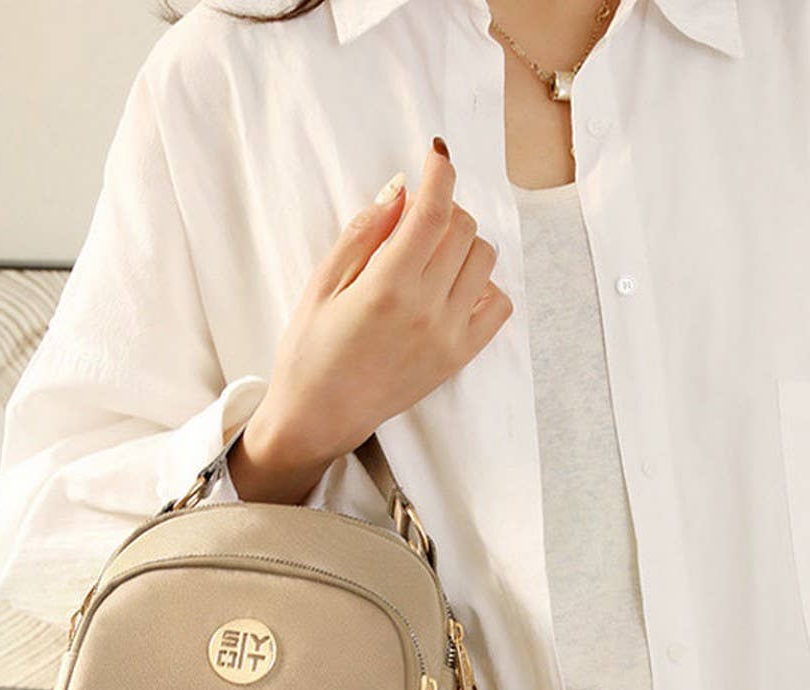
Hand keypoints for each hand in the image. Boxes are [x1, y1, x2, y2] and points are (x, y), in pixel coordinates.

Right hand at [233, 137, 512, 500]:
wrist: (320, 417)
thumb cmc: (310, 351)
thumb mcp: (322, 284)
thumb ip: (365, 233)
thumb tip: (402, 188)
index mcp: (388, 287)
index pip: (434, 211)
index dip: (440, 172)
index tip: (437, 153)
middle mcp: (427, 310)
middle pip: (464, 229)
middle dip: (443, 209)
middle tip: (413, 220)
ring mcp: (450, 336)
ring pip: (484, 260)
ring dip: (461, 244)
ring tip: (428, 256)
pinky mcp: (460, 357)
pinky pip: (499, 304)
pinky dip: (483, 284)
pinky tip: (451, 287)